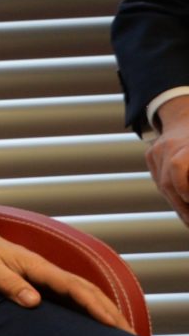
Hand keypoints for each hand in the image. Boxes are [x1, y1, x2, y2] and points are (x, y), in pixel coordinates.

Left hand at [0, 227, 125, 329]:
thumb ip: (8, 283)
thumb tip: (34, 302)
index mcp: (38, 267)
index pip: (74, 287)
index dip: (94, 305)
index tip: (111, 323)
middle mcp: (48, 272)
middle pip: (88, 290)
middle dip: (110, 311)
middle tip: (130, 335)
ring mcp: (47, 277)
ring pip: (85, 293)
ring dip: (105, 310)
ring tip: (124, 332)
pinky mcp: (43, 284)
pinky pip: (72, 297)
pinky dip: (90, 309)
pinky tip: (99, 324)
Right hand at [147, 97, 188, 225]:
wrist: (186, 116)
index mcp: (186, 145)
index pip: (178, 167)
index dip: (184, 188)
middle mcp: (168, 146)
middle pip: (169, 183)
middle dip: (183, 207)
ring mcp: (156, 150)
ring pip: (163, 185)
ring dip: (177, 205)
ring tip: (188, 219)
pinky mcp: (150, 155)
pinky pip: (160, 180)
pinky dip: (171, 194)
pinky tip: (182, 204)